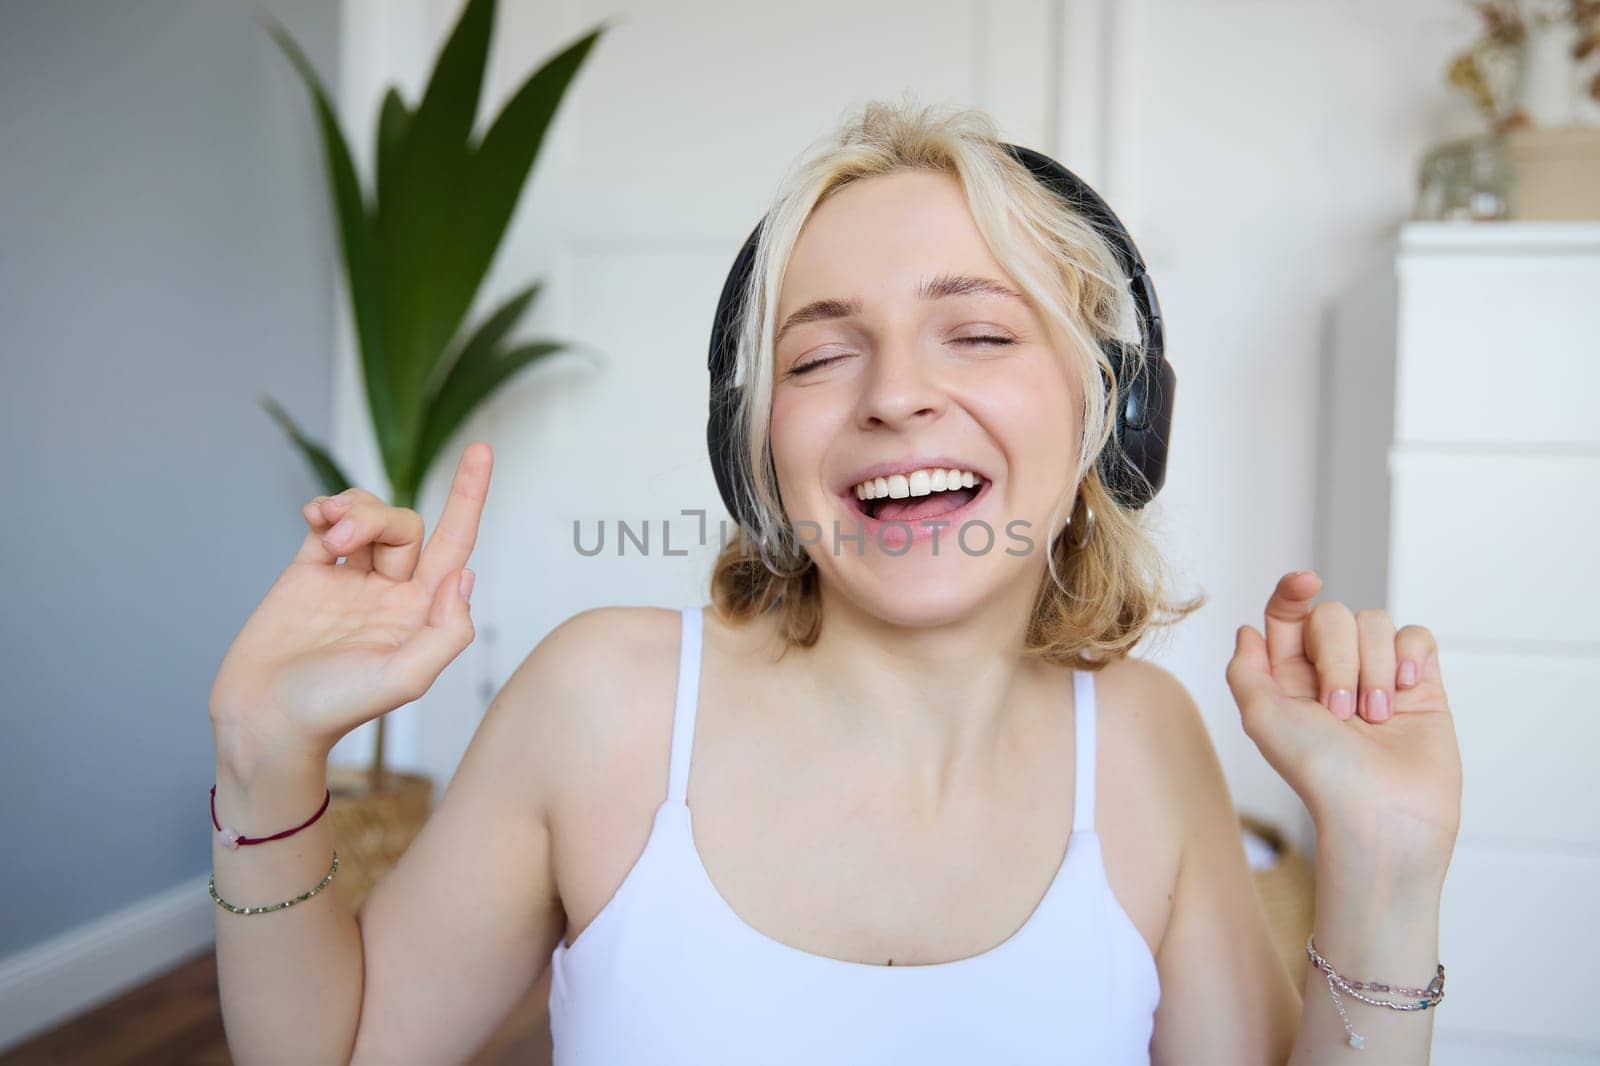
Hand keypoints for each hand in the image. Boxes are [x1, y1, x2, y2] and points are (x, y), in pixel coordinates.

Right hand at [209, 442, 493, 771]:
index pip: (457, 545)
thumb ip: (446, 631)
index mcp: (422, 613)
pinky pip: (326, 524)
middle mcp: (391, 592)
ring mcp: (349, 581)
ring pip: (368, 519)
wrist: (264, 720)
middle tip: (341, 534)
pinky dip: (323, 510)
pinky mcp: (308, 574)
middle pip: (406, 526)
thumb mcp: (406, 679)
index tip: (481, 449)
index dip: (469, 498)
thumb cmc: (335, 709)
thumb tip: (464, 577)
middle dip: (378, 517)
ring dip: (352, 511)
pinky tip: (315, 517)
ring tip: (325, 529)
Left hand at [1225, 570, 1462, 883]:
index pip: (1287, 613)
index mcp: (1287, 677)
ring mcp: (1377, 677)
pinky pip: (1417, 636)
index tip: (1306, 582)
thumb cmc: (1320, 773)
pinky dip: (1410, 657)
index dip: (1293, 590)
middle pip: (1334, 615)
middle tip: (1340, 712)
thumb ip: (1245, 669)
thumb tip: (1249, 629)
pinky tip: (1405, 692)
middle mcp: (1331, 672)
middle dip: (1338, 657)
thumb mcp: (1261, 717)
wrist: (1384, 815)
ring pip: (1377, 622)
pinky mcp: (1420, 686)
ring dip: (1373, 667)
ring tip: (1374, 718)